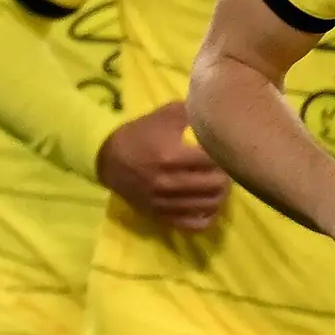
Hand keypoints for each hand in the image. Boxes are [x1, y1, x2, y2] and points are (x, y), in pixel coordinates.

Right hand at [95, 104, 229, 233]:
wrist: (106, 158)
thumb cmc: (138, 134)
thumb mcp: (164, 114)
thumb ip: (193, 111)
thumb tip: (218, 110)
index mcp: (171, 156)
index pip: (214, 160)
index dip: (226, 155)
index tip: (227, 150)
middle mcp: (168, 182)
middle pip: (216, 185)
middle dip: (227, 176)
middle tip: (227, 168)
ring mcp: (164, 202)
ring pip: (207, 205)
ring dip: (220, 195)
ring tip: (220, 185)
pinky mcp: (159, 215)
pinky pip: (192, 224)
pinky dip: (206, 217)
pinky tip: (208, 206)